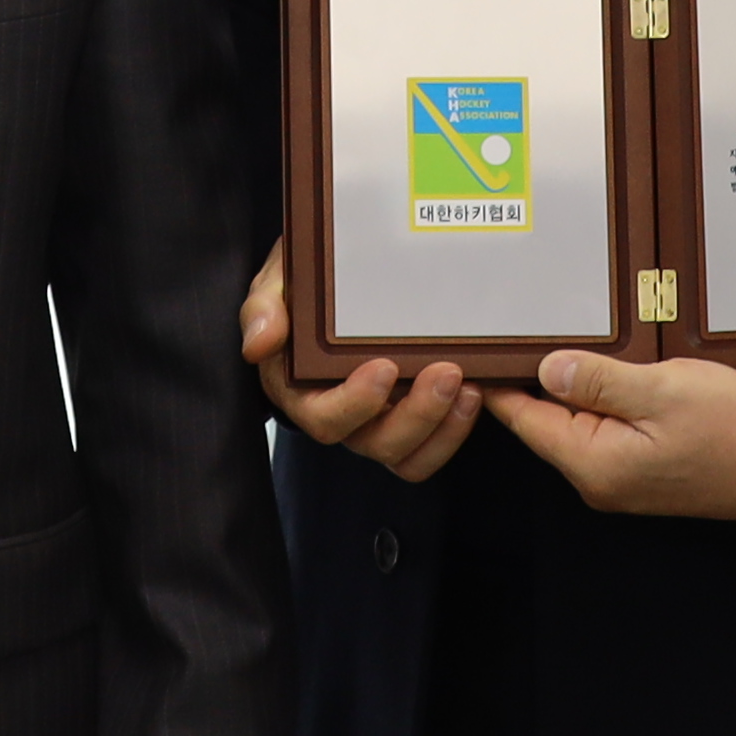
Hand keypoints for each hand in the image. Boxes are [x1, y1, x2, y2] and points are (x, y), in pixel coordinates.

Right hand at [243, 244, 485, 487]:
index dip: (355, 404)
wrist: (333, 282)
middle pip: (376, 443)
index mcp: (301, 391)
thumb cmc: (303, 288)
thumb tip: (260, 343)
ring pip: (408, 453)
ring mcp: (378, 420)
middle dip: (415, 414)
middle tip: (446, 372)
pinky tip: (475, 392)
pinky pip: (431, 446)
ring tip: (470, 386)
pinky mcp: (410, 416)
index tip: (384, 368)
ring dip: (442, 426)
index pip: (324, 419)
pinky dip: (455, 428)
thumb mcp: (277, 284)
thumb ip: (264, 308)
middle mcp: (341, 415)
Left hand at [490, 347, 735, 523]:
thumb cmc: (735, 430)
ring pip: (576, 419)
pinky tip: (613, 367)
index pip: (523, 418)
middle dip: (538, 374)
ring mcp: (619, 475)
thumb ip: (598, 380)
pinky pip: (605, 425)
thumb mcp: (663, 390)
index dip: (502, 378)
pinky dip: (602, 396)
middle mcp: (597, 478)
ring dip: (575, 382)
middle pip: (546, 418)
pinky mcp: (641, 466)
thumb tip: (547, 367)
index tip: (483, 343)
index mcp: (592, 463)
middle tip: (530, 320)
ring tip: (574, 336)